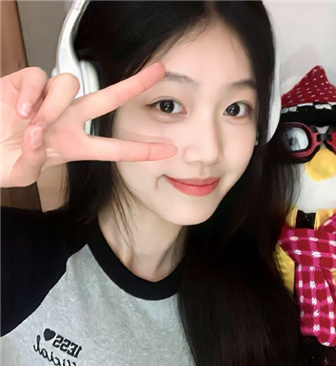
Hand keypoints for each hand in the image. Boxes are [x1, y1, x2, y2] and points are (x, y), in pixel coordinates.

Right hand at [0, 62, 176, 187]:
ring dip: (53, 104)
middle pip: (108, 98)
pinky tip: (21, 110)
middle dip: (134, 85)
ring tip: (34, 124)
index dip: (142, 150)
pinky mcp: (27, 82)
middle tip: (160, 72)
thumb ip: (31, 164)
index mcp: (74, 145)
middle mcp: (67, 119)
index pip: (115, 148)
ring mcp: (49, 99)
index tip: (168, 149)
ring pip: (70, 84)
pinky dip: (32, 94)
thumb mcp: (19, 173)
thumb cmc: (2, 158)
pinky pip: (40, 77)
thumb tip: (37, 138)